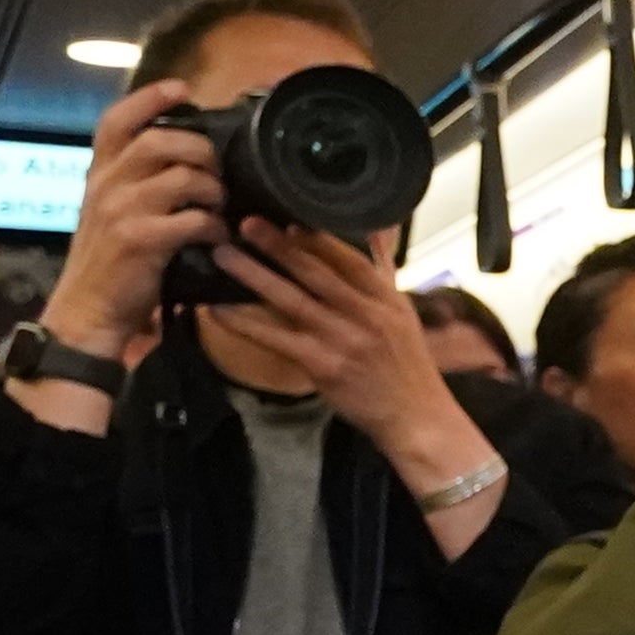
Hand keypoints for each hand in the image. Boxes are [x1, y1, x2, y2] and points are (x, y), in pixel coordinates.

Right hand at [34, 79, 215, 367]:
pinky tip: (216, 236)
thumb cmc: (108, 264)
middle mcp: (106, 186)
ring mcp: (121, 212)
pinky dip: (214, 226)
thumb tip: (184, 159)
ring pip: (184, 177)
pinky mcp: (141, 241)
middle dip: (201, 150)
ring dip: (214, 190)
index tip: (181, 89)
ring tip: (219, 206)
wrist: (86, 314)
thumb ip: (133, 183)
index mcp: (98, 175)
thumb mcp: (109, 213)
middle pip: (160, 141)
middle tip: (218, 170)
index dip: (150, 98)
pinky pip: (193, 219)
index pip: (116, 120)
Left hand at [201, 221, 460, 454]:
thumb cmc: (408, 365)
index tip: (288, 217)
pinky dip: (245, 323)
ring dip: (254, 275)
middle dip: (279, 245)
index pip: (348, 258)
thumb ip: (383, 271)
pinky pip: (276, 339)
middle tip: (247, 223)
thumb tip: (376, 231)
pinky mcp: (323, 366)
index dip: (317, 238)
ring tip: (224, 256)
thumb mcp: (403, 312)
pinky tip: (218, 310)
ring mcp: (343, 340)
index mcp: (385, 298)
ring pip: (291, 300)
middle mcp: (365, 314)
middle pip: (316, 272)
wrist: (416, 417)